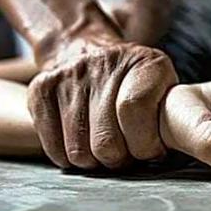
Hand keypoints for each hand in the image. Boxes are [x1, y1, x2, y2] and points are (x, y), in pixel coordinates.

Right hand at [27, 41, 177, 169]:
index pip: (134, 111)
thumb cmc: (134, 82)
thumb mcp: (163, 86)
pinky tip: (80, 144)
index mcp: (145, 62)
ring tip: (102, 149)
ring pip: (78, 150)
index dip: (143, 144)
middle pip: (106, 140)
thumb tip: (163, 152)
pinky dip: (66, 157)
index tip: (149, 152)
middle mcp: (105, 62)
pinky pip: (52, 146)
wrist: (85, 49)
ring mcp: (70, 74)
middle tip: (124, 155)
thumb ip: (170, 115)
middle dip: (119, 160)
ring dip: (93, 162)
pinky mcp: (41, 88)